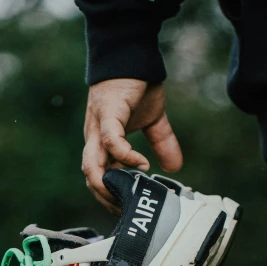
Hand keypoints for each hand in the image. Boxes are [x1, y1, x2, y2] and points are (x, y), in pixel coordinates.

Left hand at [82, 78, 182, 212]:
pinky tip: (141, 165)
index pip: (99, 176)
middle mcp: (95, 138)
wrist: (132, 55)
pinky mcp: (108, 113)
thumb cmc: (136, 85)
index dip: (109, 195)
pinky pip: (112, 141)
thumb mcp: (154, 120)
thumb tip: (176, 167)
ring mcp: (98, 127)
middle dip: (106, 198)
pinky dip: (125, 157)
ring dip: (107, 185)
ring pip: (91, 165)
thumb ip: (162, 143)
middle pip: (90, 176)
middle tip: (126, 210)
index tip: (127, 208)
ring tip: (129, 194)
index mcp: (103, 142)